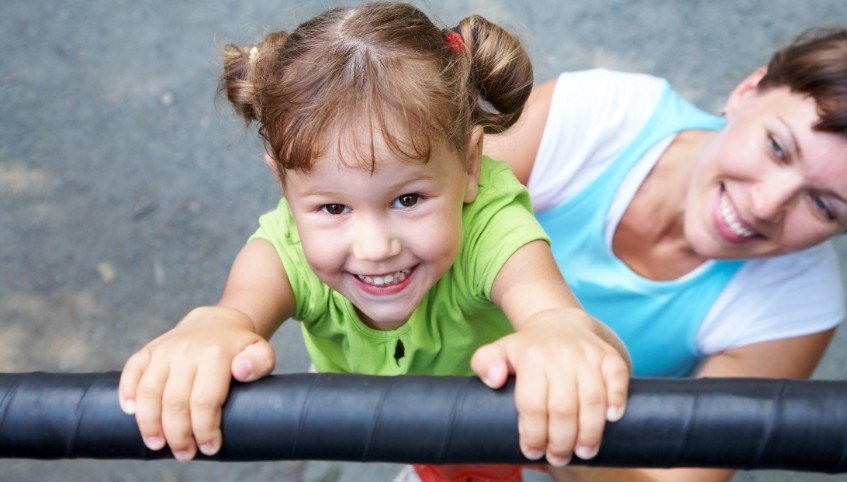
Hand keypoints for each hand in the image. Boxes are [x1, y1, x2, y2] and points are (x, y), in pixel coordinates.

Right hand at [118, 305, 275, 460]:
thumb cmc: (239, 348)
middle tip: (184, 454)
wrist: (216, 323)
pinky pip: (131, 370)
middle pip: (175, 401)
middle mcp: (186, 350)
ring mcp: (164, 350)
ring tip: (157, 444)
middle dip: (178, 434)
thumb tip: (241, 371)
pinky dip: (127, 392)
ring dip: (150, 423)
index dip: (205, 429)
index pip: (205, 400)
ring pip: (149, 390)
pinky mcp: (148, 350)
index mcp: (215, 354)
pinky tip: (131, 412)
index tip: (210, 447)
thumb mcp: (261, 351)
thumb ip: (261, 362)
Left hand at [470, 307, 629, 466]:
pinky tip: (611, 420)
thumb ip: (485, 363)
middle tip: (559, 457)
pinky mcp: (609, 356)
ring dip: (590, 432)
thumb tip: (495, 379)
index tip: (532, 451)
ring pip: (592, 399)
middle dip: (561, 441)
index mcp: (531, 357)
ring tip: (584, 451)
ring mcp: (587, 354)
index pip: (532, 404)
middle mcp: (560, 355)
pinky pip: (618, 378)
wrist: (560, 323)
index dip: (533, 433)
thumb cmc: (528, 349)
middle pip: (563, 408)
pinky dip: (618, 400)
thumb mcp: (499, 351)